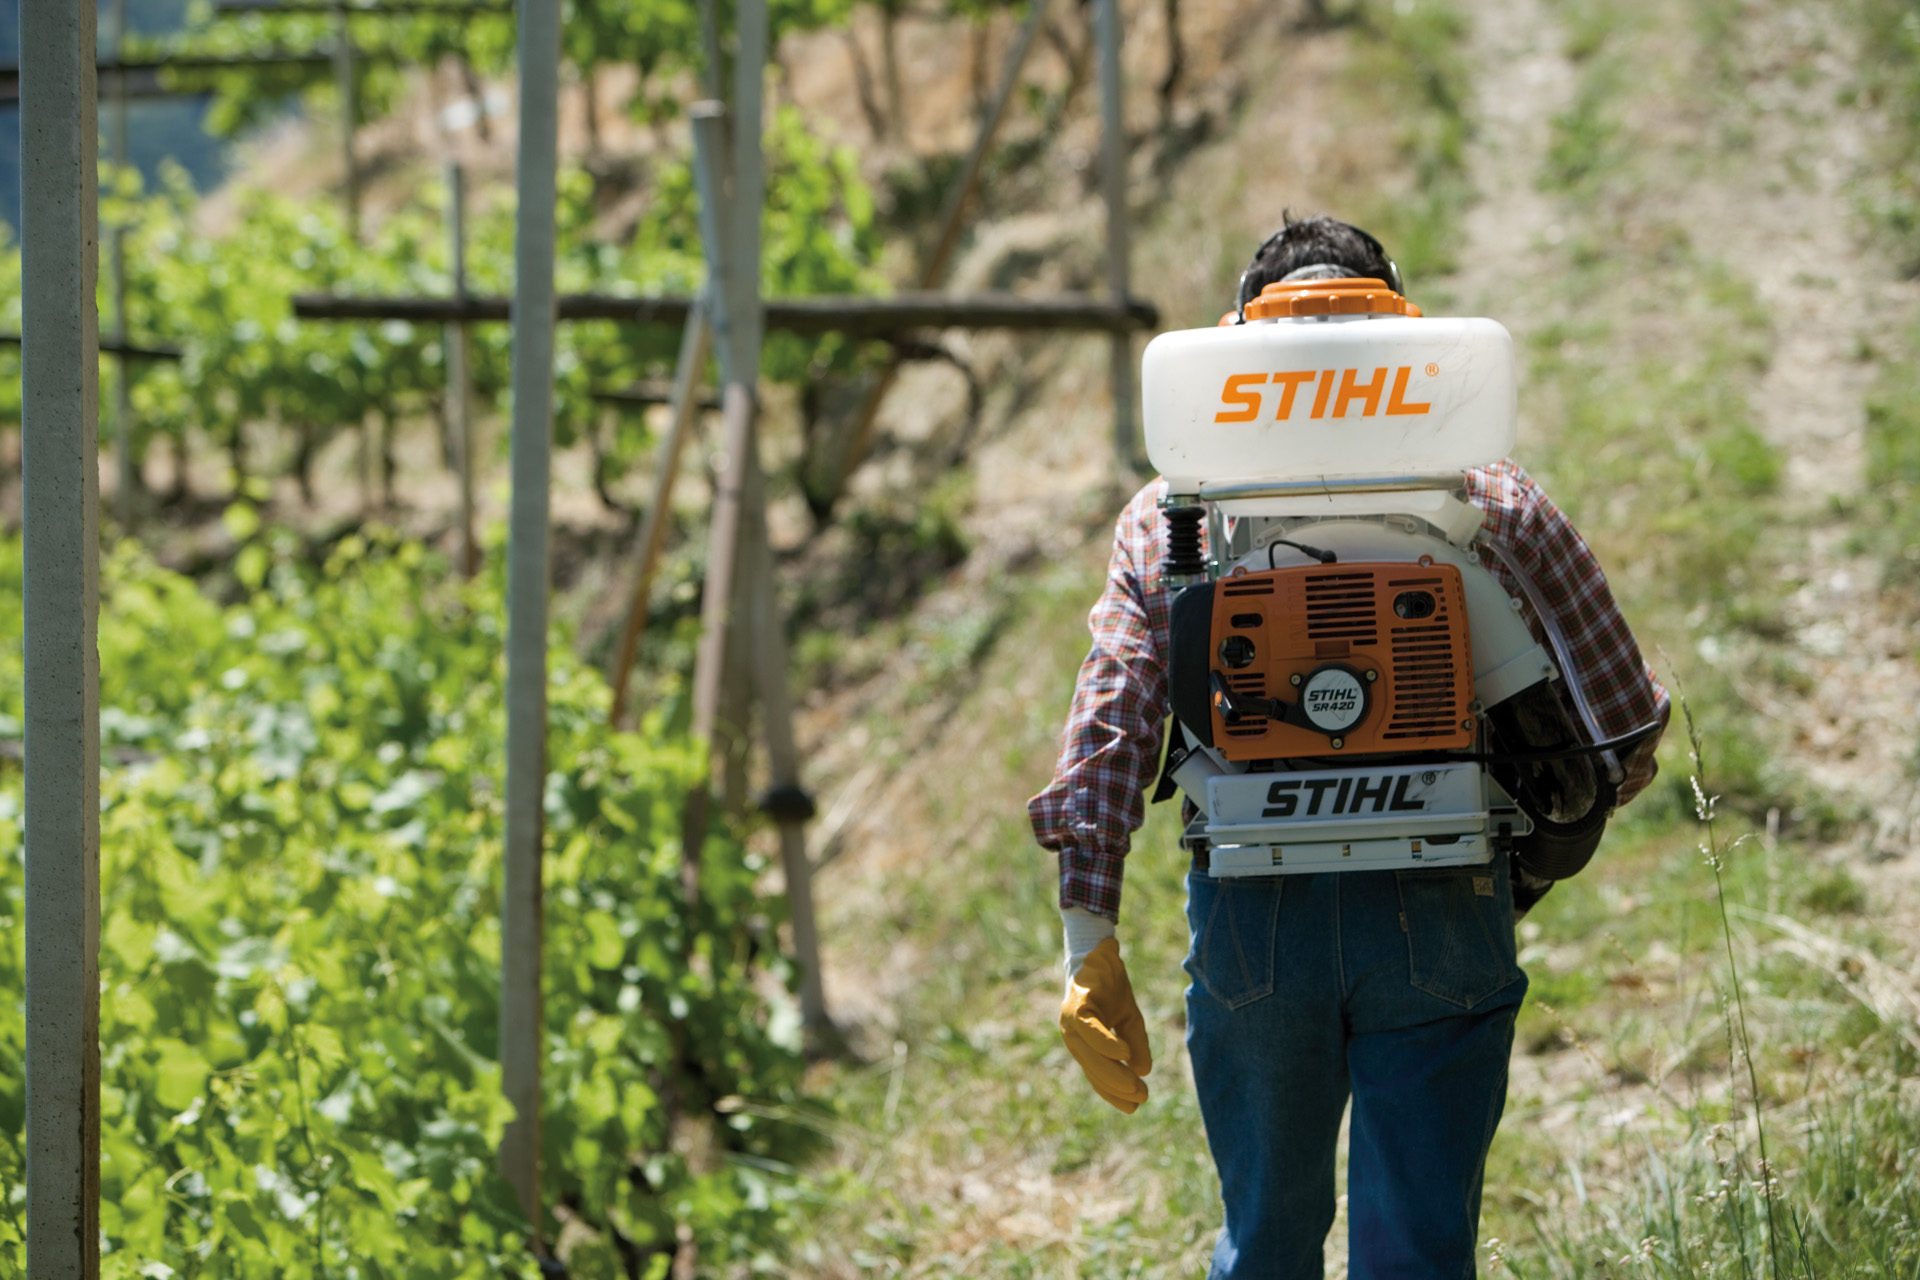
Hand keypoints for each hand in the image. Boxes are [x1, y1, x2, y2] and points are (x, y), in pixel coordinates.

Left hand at [1059, 937, 1152, 1113]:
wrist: (1100, 952)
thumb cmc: (1112, 989)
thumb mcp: (1129, 1020)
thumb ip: (1135, 1045)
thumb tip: (1143, 1072)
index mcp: (1084, 1043)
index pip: (1097, 1075)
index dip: (1113, 1094)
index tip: (1133, 1108)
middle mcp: (1073, 1036)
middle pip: (1093, 1070)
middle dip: (1117, 1087)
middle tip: (1141, 1098)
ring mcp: (1072, 1022)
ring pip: (1090, 1056)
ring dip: (1113, 1072)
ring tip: (1136, 1085)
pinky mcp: (1077, 1006)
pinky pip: (1090, 1030)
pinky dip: (1105, 1044)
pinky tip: (1123, 1055)